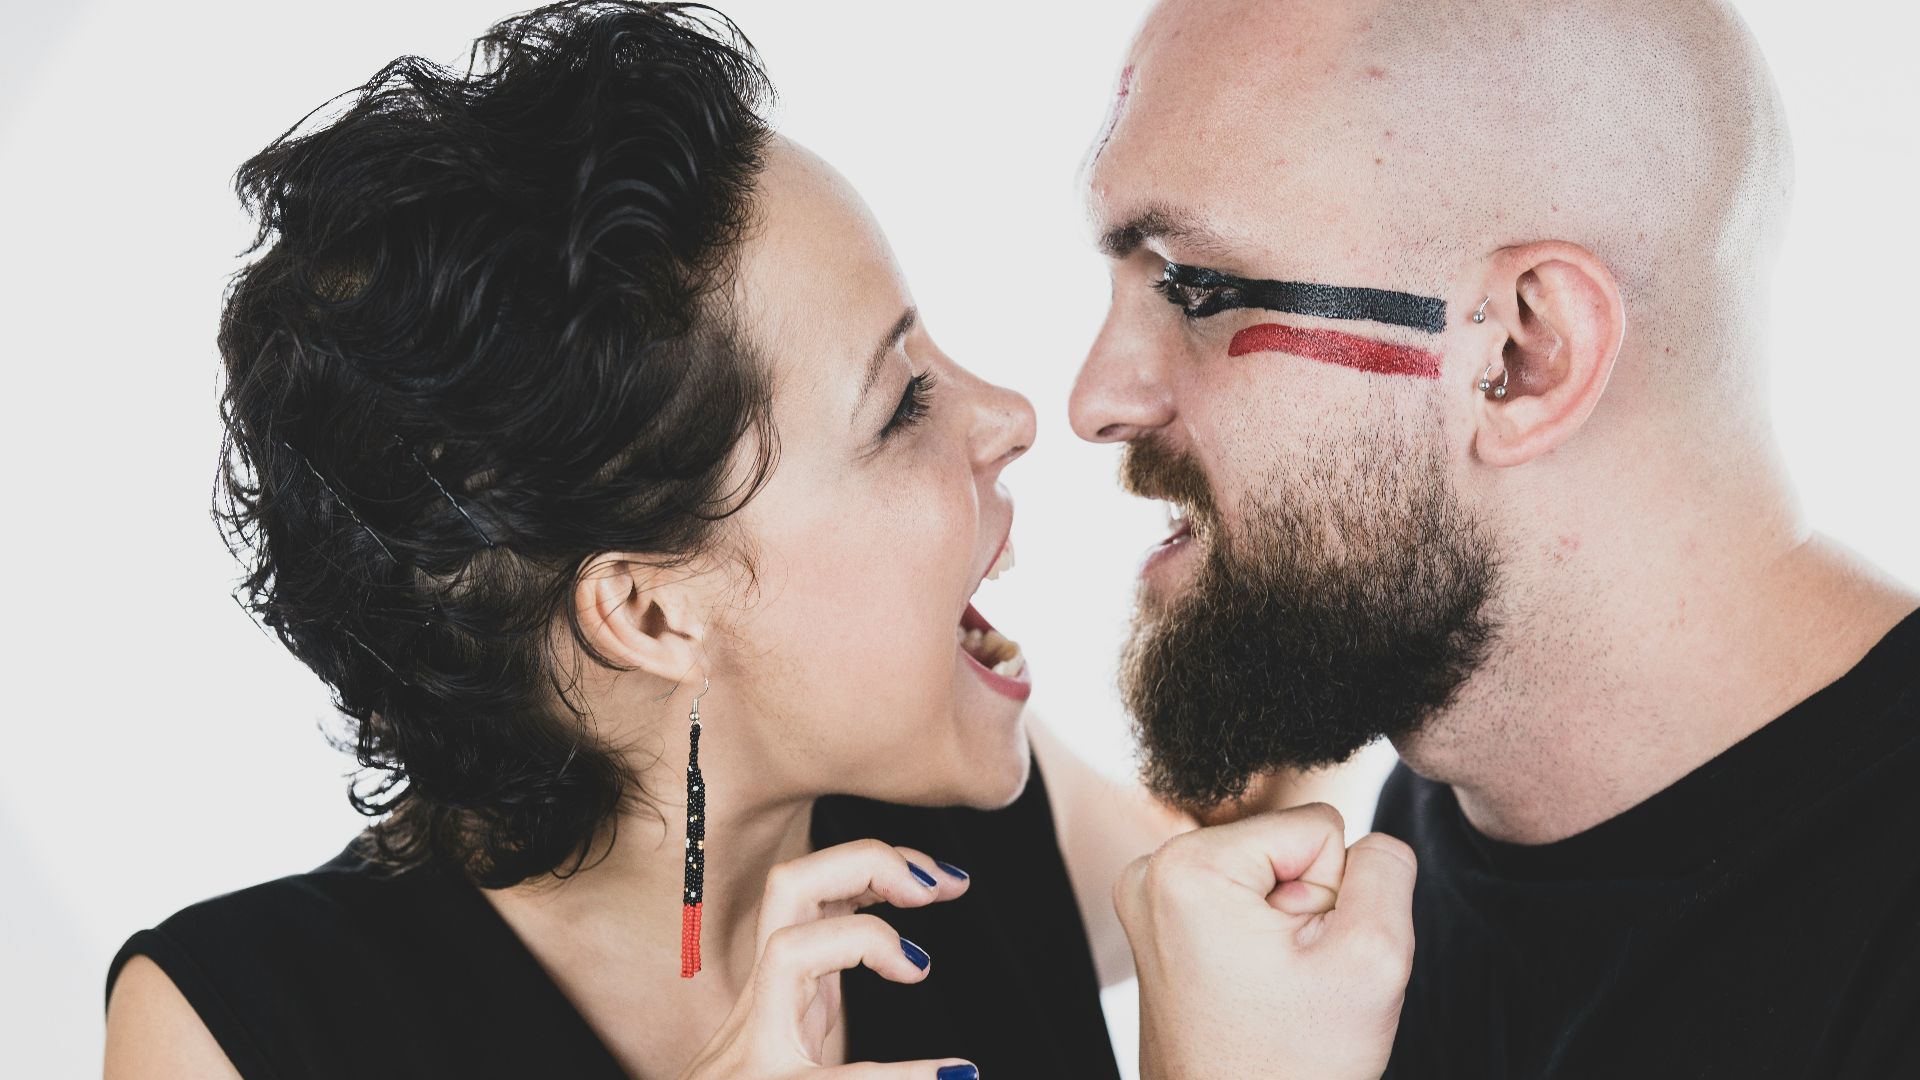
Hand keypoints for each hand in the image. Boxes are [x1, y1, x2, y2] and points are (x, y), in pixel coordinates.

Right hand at [678, 838, 979, 1079]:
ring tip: (919, 967)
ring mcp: (754, 1049)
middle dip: (863, 859)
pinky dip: (897, 1077)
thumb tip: (937, 1026)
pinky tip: (949, 1076)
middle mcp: (763, 1006)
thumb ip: (834, 1011)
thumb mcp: (803, 1049)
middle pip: (788, 887)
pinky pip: (831, 1079)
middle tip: (935, 886)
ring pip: (787, 950)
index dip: (873, 864)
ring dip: (864, 939)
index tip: (943, 878)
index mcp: (782, 992)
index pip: (812, 893)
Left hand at [1114, 803, 1416, 1079]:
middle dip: (1305, 910)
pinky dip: (1258, 942)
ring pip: (1269, 876)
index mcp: (1189, 864)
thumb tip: (1373, 840)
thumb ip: (1386, 870)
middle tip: (1288, 981)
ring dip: (1285, 929)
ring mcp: (1149, 899)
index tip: (1304, 958)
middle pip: (1286, 847)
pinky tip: (1250, 990)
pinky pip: (1242, 903)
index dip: (1332, 895)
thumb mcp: (1370, 958)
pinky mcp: (1159, 925)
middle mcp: (1153, 870)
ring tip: (1270, 990)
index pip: (1318, 828)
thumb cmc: (1291, 1066)